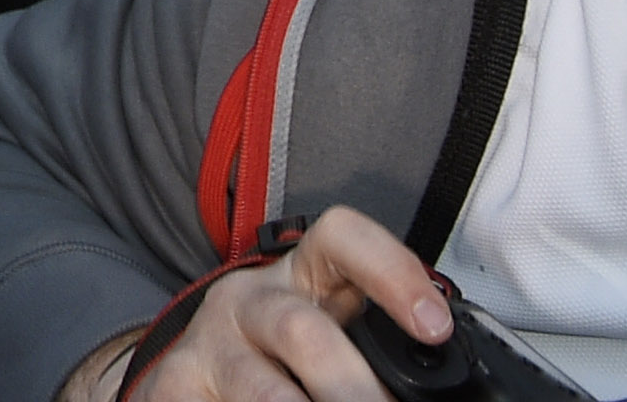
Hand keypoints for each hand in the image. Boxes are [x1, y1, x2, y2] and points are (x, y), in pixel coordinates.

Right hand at [55, 206, 447, 401]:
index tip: (434, 326)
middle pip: (302, 330)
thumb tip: (451, 385)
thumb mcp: (331, 336)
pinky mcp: (176, 386)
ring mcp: (208, 346)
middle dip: (352, 389)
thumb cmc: (283, 360)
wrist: (192, 377)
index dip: (389, 271)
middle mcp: (249, 300)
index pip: (341, 239)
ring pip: (263, 389)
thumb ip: (378, 349)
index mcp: (300, 277)